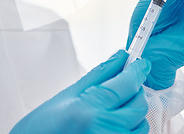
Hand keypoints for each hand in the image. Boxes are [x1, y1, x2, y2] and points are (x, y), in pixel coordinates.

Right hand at [10, 50, 150, 133]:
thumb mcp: (69, 94)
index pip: (127, 83)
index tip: (141, 64)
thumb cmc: (42, 127)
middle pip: (139, 104)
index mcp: (91, 108)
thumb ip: (100, 74)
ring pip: (141, 123)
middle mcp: (106, 129)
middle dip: (134, 91)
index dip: (137, 70)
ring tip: (111, 110)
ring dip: (132, 113)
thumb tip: (120, 57)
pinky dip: (128, 129)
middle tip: (121, 86)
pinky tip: (110, 124)